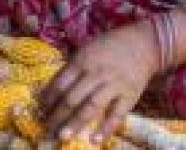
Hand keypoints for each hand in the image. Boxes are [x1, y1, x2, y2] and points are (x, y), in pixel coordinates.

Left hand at [39, 23, 157, 142]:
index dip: (49, 99)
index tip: (41, 110)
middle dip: (58, 115)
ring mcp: (114, 85)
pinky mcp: (130, 95)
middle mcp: (96, 73)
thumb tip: (52, 89)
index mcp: (83, 60)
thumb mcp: (87, 50)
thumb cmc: (110, 46)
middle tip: (47, 129)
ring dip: (75, 123)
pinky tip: (95, 140)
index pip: (61, 83)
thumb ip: (72, 68)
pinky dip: (106, 128)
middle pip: (73, 98)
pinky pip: (116, 115)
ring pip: (91, 107)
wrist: (144, 44)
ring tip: (63, 136)